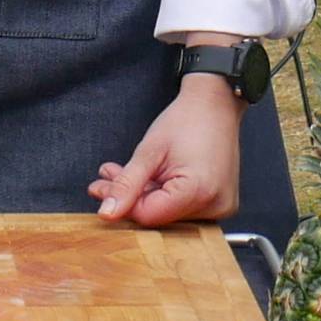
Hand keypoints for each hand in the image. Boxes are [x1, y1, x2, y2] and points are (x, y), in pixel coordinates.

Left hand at [88, 76, 243, 224]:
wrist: (214, 106)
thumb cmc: (186, 120)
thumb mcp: (149, 151)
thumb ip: (127, 184)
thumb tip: (108, 212)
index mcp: (199, 192)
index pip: (148, 215)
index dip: (122, 202)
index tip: (101, 187)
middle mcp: (215, 206)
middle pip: (159, 215)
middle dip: (130, 196)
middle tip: (107, 178)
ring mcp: (220, 206)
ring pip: (168, 212)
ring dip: (143, 194)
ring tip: (123, 173)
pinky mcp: (219, 203)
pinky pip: (182, 207)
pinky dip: (162, 194)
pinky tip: (147, 177)